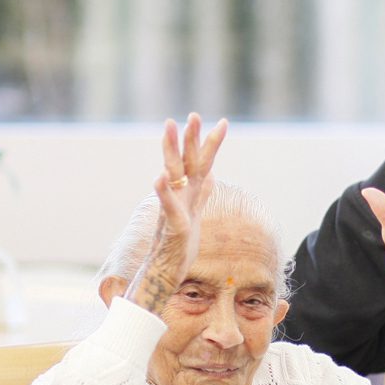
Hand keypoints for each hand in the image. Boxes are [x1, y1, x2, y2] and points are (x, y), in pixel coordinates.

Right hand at [126, 113, 226, 310]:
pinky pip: (167, 205)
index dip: (212, 142)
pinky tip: (160, 177)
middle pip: (185, 161)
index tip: (224, 122)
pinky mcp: (172, 224)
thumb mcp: (196, 213)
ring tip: (169, 128)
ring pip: (173, 174)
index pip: (202, 162)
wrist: (166, 270)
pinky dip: (163, 191)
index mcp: (189, 192)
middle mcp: (180, 195)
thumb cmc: (180, 243)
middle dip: (189, 137)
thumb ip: (201, 192)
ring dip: (171, 150)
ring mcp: (174, 207)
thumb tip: (210, 175)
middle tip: (193, 115)